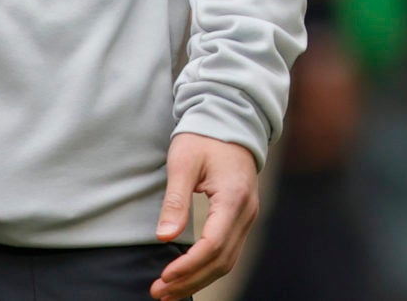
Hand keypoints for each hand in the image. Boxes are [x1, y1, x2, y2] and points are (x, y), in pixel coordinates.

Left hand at [150, 135, 259, 300]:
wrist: (231, 121)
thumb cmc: (204, 139)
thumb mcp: (183, 163)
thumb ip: (175, 201)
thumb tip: (165, 237)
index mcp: (233, 198)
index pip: (213, 244)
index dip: (188, 266)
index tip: (163, 277)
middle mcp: (247, 211)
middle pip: (222, 260)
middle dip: (190, 280)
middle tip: (158, 292)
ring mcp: (248, 215)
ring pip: (228, 260)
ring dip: (199, 278)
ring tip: (168, 291)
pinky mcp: (243, 217)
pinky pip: (229, 251)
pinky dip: (208, 268)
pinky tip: (188, 275)